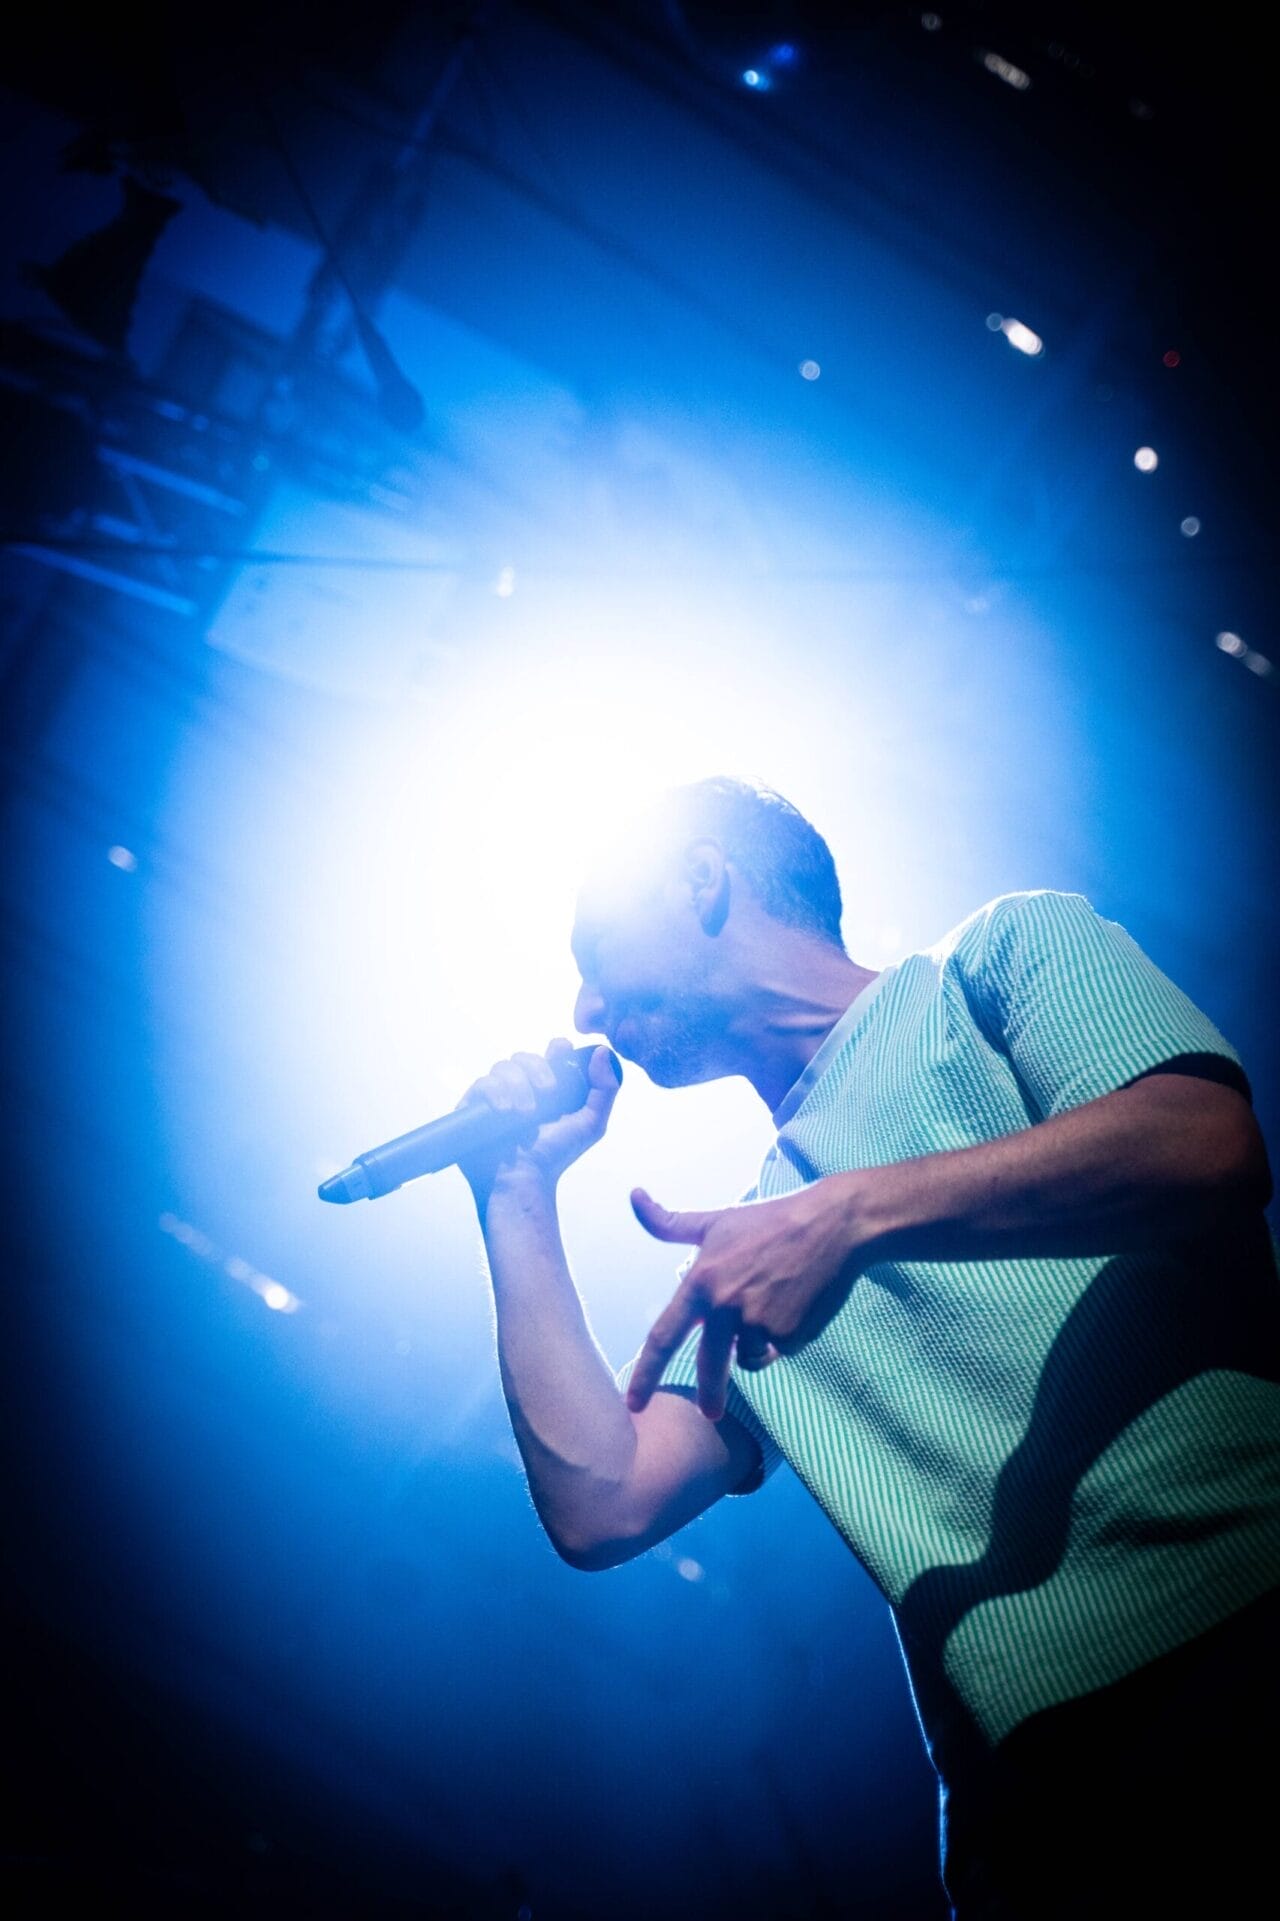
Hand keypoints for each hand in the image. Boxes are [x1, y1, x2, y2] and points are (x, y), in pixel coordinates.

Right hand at [459, 1038, 620, 1202]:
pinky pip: (482, 1083)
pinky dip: (495, 1091)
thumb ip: (604, 1089)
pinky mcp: (475, 1106)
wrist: (524, 1180)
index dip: (557, 1049)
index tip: (562, 1054)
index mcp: (547, 1087)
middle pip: (525, 1056)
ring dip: (518, 1085)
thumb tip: (602, 1052)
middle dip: (538, 1069)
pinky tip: (505, 1110)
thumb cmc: (554, 1154)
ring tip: (526, 1113)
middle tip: (549, 1092)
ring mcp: (497, 1095)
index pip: (551, 1054)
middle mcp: (521, 1087)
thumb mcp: (590, 1123)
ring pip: (503, 1067)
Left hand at [626, 1175, 865, 1419]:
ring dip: (756, 1343)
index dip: (646, 1373)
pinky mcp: (791, 1335)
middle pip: (709, 1365)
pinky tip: (796, 1306)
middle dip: (710, 1395)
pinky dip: (784, 1337)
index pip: (664, 1336)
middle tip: (710, 1414)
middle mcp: (726, 1307)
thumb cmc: (769, 1221)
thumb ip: (669, 1222)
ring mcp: (759, 1323)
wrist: (831, 1226)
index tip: (633, 1404)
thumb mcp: (715, 1222)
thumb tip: (634, 1196)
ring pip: (749, 1356)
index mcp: (702, 1283)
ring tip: (774, 1303)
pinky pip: (779, 1351)